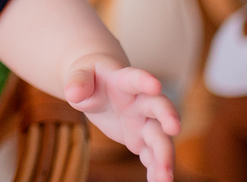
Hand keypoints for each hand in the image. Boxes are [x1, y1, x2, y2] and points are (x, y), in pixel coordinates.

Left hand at [64, 54, 179, 181]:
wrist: (97, 85)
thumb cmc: (88, 77)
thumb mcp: (78, 76)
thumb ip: (77, 82)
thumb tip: (73, 94)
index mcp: (123, 81)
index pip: (135, 78)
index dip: (145, 80)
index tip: (155, 85)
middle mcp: (140, 101)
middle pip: (158, 108)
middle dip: (168, 117)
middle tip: (174, 128)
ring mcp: (143, 122)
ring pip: (159, 138)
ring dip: (164, 156)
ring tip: (166, 179)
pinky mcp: (141, 139)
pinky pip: (151, 155)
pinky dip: (156, 169)